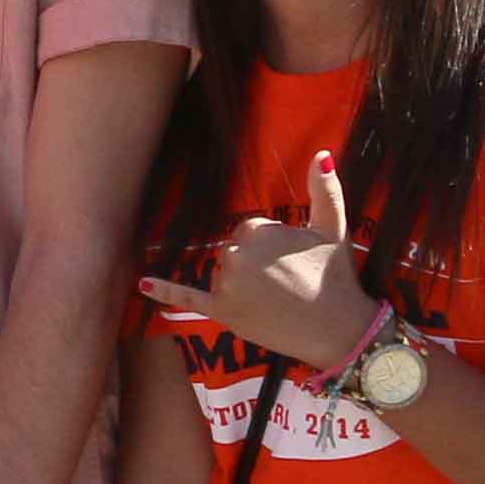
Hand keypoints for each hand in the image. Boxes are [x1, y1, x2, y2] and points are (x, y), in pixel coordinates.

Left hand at [134, 148, 380, 370]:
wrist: (340, 329)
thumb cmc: (335, 276)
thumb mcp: (333, 228)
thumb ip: (325, 189)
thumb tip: (320, 154)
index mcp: (256, 232)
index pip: (248, 230)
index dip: (272, 245)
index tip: (294, 259)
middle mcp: (235, 256)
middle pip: (232, 250)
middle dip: (255, 263)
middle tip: (287, 281)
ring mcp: (226, 286)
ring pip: (221, 272)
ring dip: (240, 282)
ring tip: (275, 297)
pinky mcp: (223, 312)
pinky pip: (189, 298)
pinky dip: (166, 291)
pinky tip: (144, 285)